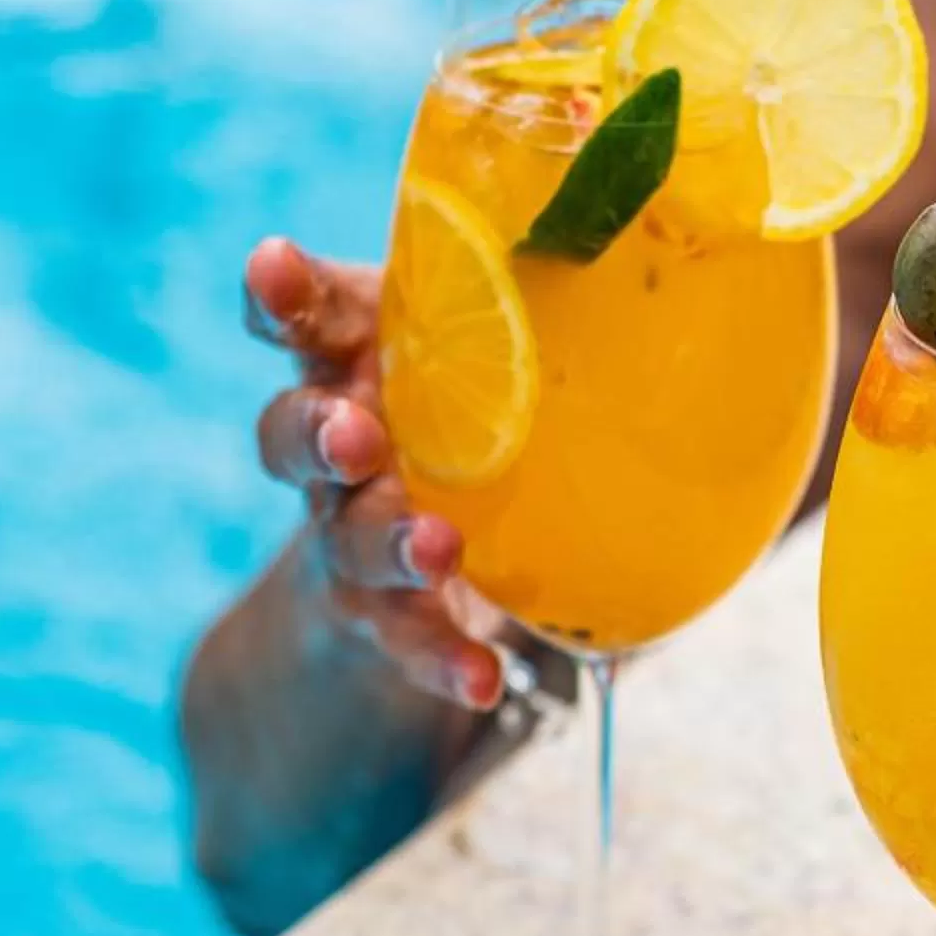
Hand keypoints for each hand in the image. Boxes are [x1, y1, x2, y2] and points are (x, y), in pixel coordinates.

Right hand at [244, 236, 503, 710]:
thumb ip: (531, 303)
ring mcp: (349, 535)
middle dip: (319, 432)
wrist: (399, 565)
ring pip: (354, 537)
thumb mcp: (482, 350)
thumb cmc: (458, 414)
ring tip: (438, 547)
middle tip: (357, 435)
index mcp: (353, 360)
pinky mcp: (385, 615)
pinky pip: (409, 641)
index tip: (275, 262)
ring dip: (394, 541)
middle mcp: (336, 446)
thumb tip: (660, 254)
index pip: (300, 317)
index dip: (280, 293)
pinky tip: (482, 680)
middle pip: (294, 433)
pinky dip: (443, 658)